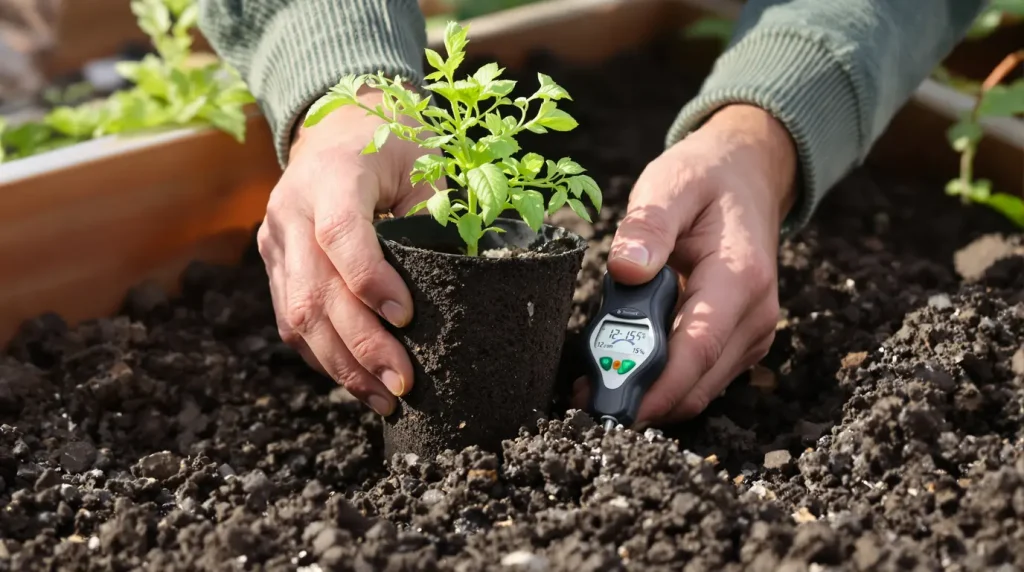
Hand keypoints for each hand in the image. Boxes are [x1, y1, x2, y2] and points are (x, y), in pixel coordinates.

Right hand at [257, 87, 442, 415]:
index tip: (407, 318)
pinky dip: (323, 356)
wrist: (336, 124)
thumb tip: (460, 284)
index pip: (340, 234)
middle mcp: (291, 210)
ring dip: (341, 366)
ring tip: (386, 399)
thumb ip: (433, 217)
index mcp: (332, 174)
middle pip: (316, 291)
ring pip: (297, 315)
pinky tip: (357, 381)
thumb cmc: (392, 143)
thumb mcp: (422, 164)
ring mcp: (275, 240)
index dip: (369, 280)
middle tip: (403, 385)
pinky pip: (290, 320)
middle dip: (361, 347)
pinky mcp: (273, 263)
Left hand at [573, 104, 797, 424]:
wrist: (747, 177)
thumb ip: (648, 224)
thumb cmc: (706, 180)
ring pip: (699, 390)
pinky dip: (663, 383)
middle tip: (583, 396)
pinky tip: (623, 366)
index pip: (697, 349)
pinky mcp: (739, 343)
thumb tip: (626, 268)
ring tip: (594, 380)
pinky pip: (702, 378)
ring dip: (650, 395)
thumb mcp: (670, 184)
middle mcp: (755, 315)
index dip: (656, 387)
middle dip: (642, 399)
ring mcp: (751, 333)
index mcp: (738, 277)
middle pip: (697, 383)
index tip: (614, 405)